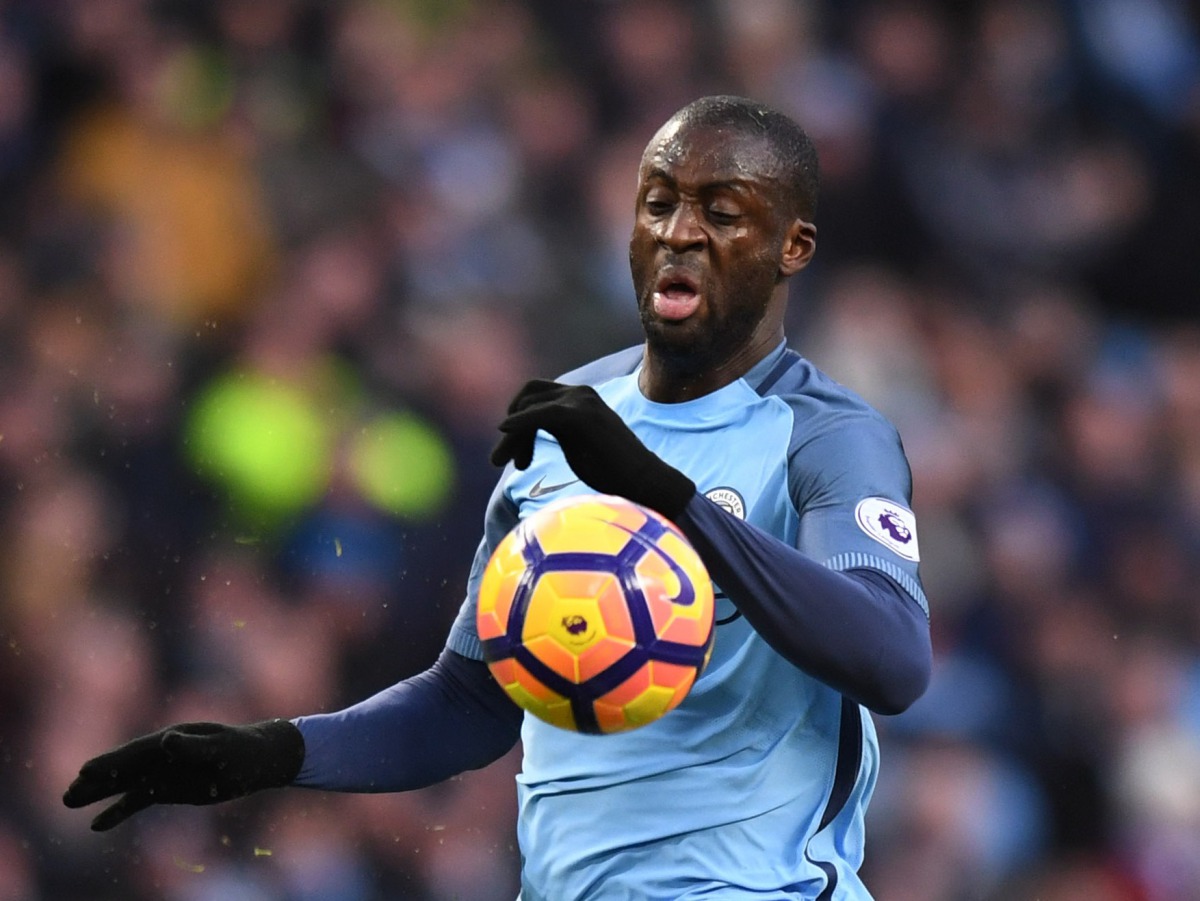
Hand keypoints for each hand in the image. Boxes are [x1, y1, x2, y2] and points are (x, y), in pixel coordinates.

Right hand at [62, 719, 304, 830]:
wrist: (258, 760)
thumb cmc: (243, 749)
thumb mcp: (222, 747)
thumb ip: (194, 745)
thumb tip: (166, 740)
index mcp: (173, 739)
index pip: (136, 752)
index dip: (112, 762)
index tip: (87, 771)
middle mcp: (162, 754)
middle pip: (123, 768)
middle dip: (96, 780)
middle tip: (67, 793)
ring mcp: (163, 772)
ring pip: (124, 785)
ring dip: (98, 795)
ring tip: (68, 802)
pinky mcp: (168, 789)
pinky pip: (137, 800)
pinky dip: (117, 811)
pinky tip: (97, 824)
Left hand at [491, 380, 695, 518]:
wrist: (642, 480)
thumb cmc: (612, 469)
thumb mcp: (577, 443)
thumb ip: (558, 431)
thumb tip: (524, 437)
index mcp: (579, 397)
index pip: (535, 395)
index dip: (519, 420)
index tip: (517, 457)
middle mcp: (579, 393)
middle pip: (528, 398)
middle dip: (511, 429)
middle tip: (500, 460)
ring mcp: (581, 402)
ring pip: (530, 407)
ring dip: (511, 436)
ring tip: (500, 462)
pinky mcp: (580, 416)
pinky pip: (540, 414)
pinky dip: (520, 422)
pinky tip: (505, 431)